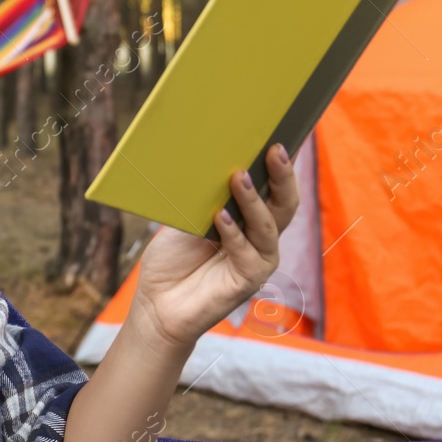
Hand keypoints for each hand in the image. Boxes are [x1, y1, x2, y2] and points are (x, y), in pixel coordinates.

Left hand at [131, 143, 300, 350]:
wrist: (158, 305)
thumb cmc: (172, 261)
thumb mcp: (185, 221)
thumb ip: (202, 199)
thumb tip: (208, 161)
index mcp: (250, 220)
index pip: (274, 189)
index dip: (281, 166)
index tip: (281, 135)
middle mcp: (261, 238)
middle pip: (283, 203)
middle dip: (282, 175)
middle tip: (274, 148)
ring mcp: (258, 259)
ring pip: (267, 226)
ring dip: (254, 200)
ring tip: (239, 176)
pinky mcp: (248, 280)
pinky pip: (246, 253)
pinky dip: (233, 233)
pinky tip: (219, 217)